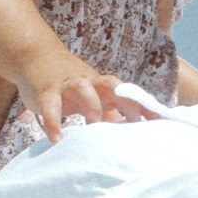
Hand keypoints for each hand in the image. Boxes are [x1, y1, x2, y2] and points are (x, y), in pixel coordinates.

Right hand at [20, 46, 153, 143]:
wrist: (35, 56)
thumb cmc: (70, 84)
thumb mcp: (92, 97)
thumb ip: (110, 115)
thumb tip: (132, 135)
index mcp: (102, 86)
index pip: (128, 93)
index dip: (145, 105)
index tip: (161, 121)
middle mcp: (89, 83)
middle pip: (112, 86)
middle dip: (126, 101)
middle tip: (136, 123)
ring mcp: (67, 85)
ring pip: (83, 89)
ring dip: (92, 107)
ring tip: (94, 128)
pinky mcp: (46, 93)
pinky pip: (51, 107)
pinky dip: (53, 123)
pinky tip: (57, 140)